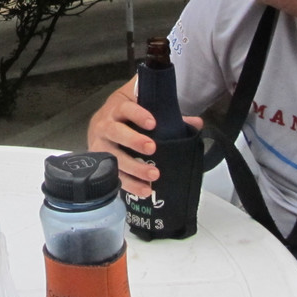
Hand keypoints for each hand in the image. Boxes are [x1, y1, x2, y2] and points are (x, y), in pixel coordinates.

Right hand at [86, 81, 160, 196]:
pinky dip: (130, 183)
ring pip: (113, 156)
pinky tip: (145, 190)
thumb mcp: (142, 106)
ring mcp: (101, 145)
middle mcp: (105, 126)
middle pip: (116, 132)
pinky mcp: (101, 163)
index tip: (153, 123)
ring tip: (154, 174)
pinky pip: (114, 175)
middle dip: (133, 141)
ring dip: (134, 167)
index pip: (125, 109)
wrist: (100, 124)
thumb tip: (196, 123)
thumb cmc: (126, 115)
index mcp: (117, 108)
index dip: (137, 115)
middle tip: (152, 148)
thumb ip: (167, 114)